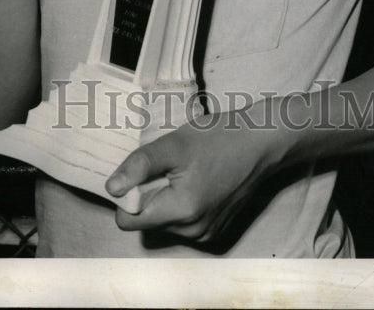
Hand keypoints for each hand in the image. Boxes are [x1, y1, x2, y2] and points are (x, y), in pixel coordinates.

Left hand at [106, 103, 283, 243]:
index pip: (128, 220)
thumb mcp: (174, 143)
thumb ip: (140, 166)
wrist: (262, 143)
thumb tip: (111, 189)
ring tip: (188, 171)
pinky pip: (183, 223)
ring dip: (167, 198)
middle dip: (151, 195)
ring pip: (165, 222)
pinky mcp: (216, 231)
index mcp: (181, 212)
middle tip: (171, 166)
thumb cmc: (219, 137)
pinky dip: (183, 204)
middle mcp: (193, 232)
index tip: (145, 172)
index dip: (129, 195)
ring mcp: (207, 234)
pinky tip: (199, 180)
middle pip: (147, 221)